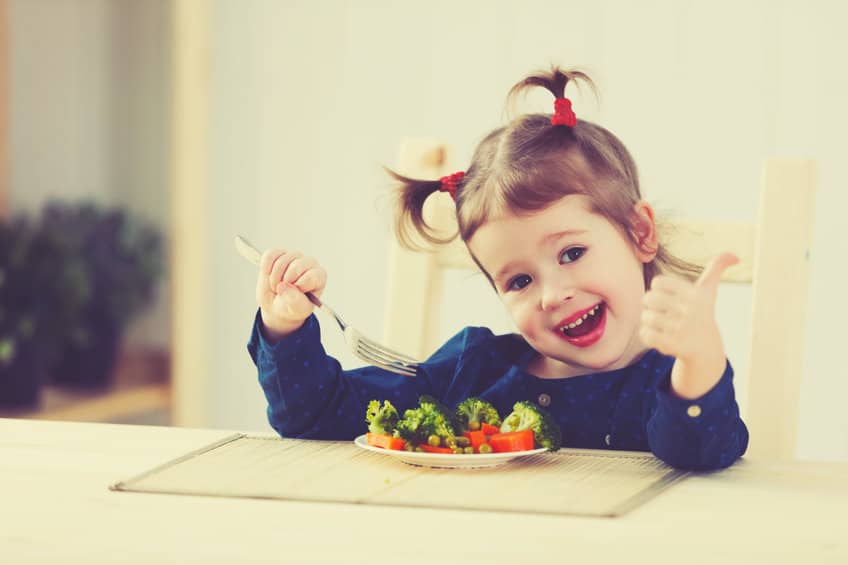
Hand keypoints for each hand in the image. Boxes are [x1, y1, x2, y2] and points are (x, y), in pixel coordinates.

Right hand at [256, 249, 326, 341]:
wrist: (277, 305)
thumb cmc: (293, 306)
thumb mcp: (297, 309)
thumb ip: (295, 301)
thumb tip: (284, 287)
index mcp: (318, 276)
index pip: (311, 276)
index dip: (299, 287)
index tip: (294, 295)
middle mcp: (309, 263)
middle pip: (296, 267)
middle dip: (285, 283)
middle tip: (283, 292)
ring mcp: (293, 257)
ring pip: (281, 261)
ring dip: (274, 278)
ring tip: (276, 286)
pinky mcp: (278, 254)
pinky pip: (270, 255)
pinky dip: (266, 268)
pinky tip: (269, 275)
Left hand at [640, 252, 738, 398]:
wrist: (706, 349)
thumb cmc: (702, 314)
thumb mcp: (709, 291)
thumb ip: (716, 268)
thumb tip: (735, 256)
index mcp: (695, 295)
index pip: (658, 282)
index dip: (658, 289)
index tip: (669, 297)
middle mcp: (689, 311)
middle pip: (648, 298)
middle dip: (650, 305)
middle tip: (661, 311)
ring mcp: (680, 329)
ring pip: (645, 317)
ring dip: (648, 321)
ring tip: (661, 325)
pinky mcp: (671, 345)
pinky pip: (644, 334)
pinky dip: (646, 335)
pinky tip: (658, 336)